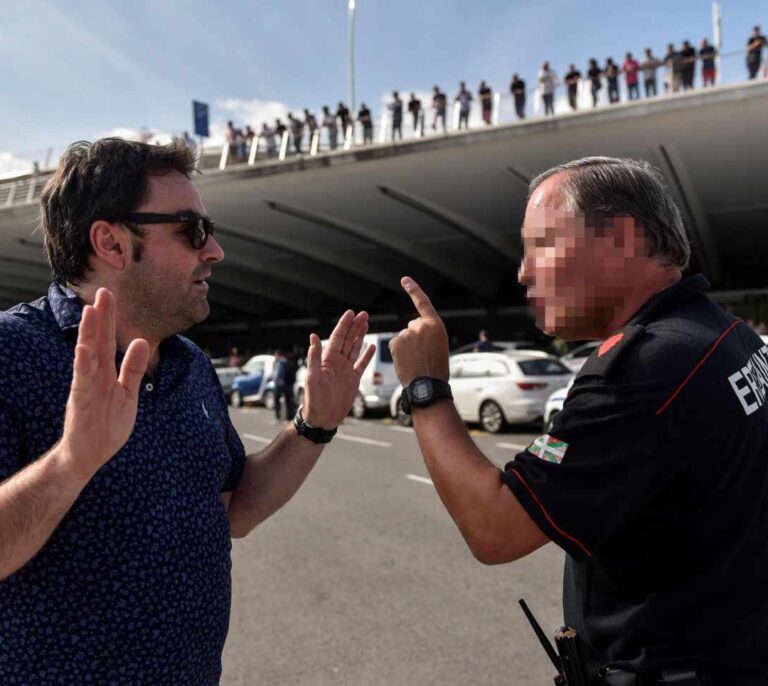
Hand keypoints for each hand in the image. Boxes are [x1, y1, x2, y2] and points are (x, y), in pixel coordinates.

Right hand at [59, 288, 148, 479]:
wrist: (89, 456)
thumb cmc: (106, 424)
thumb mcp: (127, 393)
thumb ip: (132, 369)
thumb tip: (140, 342)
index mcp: (106, 373)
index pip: (107, 341)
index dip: (109, 319)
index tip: (110, 296)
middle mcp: (94, 376)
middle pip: (97, 342)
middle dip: (100, 318)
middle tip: (103, 292)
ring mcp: (85, 388)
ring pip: (87, 357)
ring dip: (88, 335)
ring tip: (90, 312)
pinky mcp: (81, 403)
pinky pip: (82, 382)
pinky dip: (83, 366)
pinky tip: (84, 350)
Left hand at [302, 310, 375, 428]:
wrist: (322, 419)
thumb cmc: (314, 400)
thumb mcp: (313, 377)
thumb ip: (314, 358)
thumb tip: (313, 337)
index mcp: (328, 359)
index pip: (338, 337)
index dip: (344, 325)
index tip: (351, 313)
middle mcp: (337, 362)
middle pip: (348, 340)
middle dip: (355, 326)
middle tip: (364, 314)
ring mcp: (346, 370)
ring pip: (355, 348)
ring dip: (361, 336)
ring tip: (367, 324)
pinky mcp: (353, 380)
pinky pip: (361, 364)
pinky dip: (366, 355)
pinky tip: (371, 346)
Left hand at [389, 277, 448, 385]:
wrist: (428, 385)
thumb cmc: (436, 369)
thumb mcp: (439, 346)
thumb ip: (428, 333)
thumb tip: (413, 328)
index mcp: (436, 325)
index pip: (423, 303)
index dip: (414, 290)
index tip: (405, 280)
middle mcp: (421, 326)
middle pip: (412, 325)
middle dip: (414, 337)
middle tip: (422, 354)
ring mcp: (408, 333)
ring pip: (403, 337)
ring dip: (406, 347)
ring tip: (415, 361)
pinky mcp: (396, 342)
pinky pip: (394, 344)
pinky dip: (397, 353)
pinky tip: (406, 362)